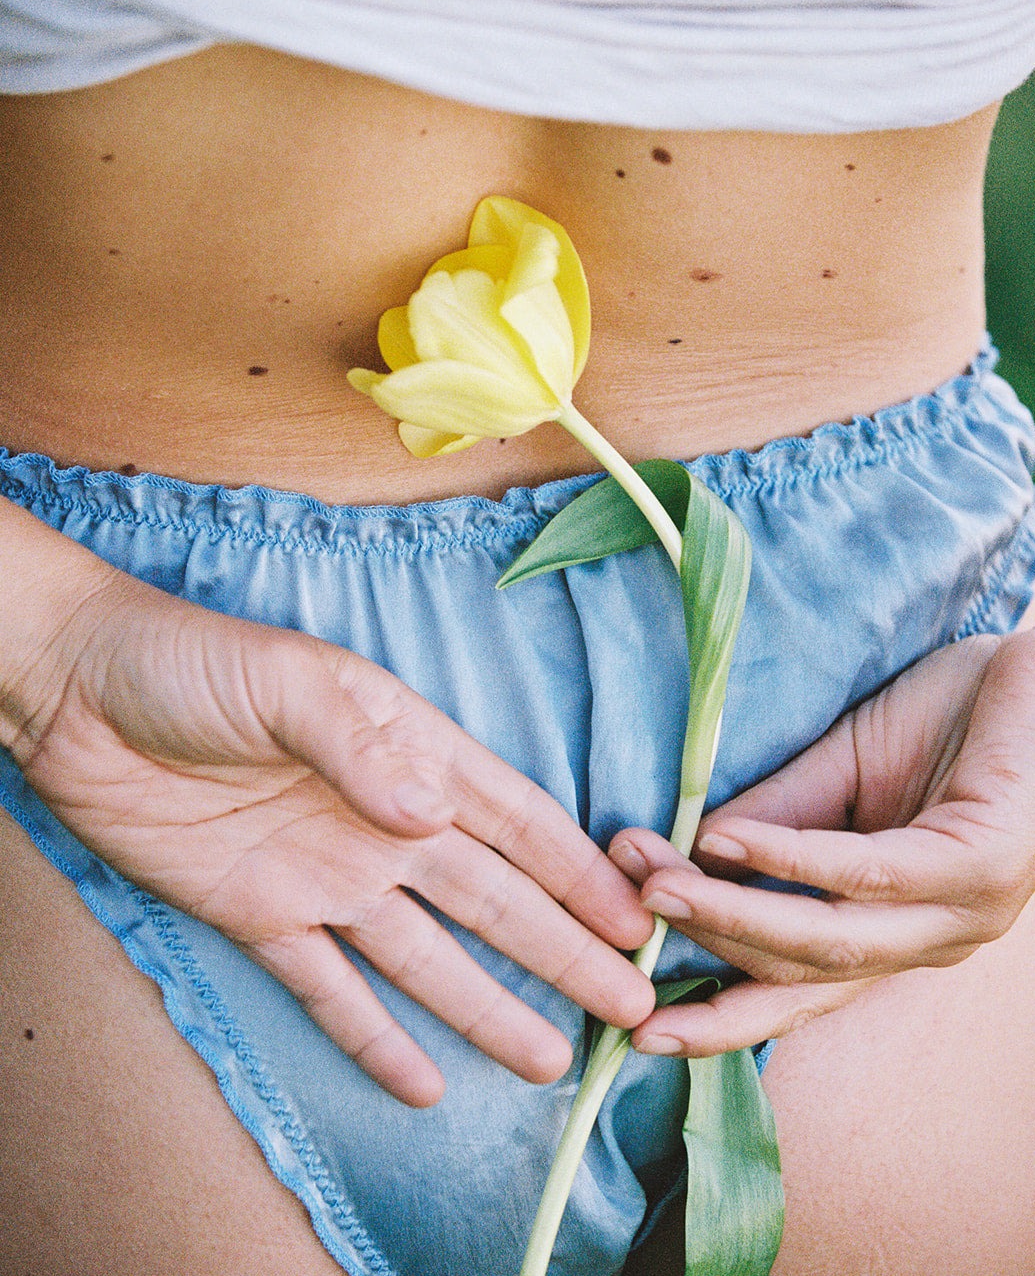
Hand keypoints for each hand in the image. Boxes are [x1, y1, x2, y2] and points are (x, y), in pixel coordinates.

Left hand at [5, 553, 655, 1105]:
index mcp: (405, 751)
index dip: (577, 868)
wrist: (80, 696)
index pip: (512, 818)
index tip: (639, 915)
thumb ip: (361, 747)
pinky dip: (375, 1035)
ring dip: (487, 1004)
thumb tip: (433, 817)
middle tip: (632, 999)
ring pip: (426, 955)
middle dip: (561, 947)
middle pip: (491, 896)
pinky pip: (330, 989)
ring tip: (551, 1055)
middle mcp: (382, 822)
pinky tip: (424, 1081)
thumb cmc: (194, 664)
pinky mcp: (263, 918)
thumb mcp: (290, 681)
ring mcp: (327, 876)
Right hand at [609, 631, 1034, 1056]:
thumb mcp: (841, 773)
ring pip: (828, 939)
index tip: (627, 990)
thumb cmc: (951, 716)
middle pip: (800, 974)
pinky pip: (867, 872)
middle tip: (624, 913)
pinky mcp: (982, 865)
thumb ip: (772, 819)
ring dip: (733, 914)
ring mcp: (966, 913)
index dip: (714, 1003)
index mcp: (900, 931)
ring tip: (658, 885)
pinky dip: (788, 859)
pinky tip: (726, 842)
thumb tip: (678, 852)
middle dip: (704, 950)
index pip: (796, 989)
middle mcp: (933, 941)